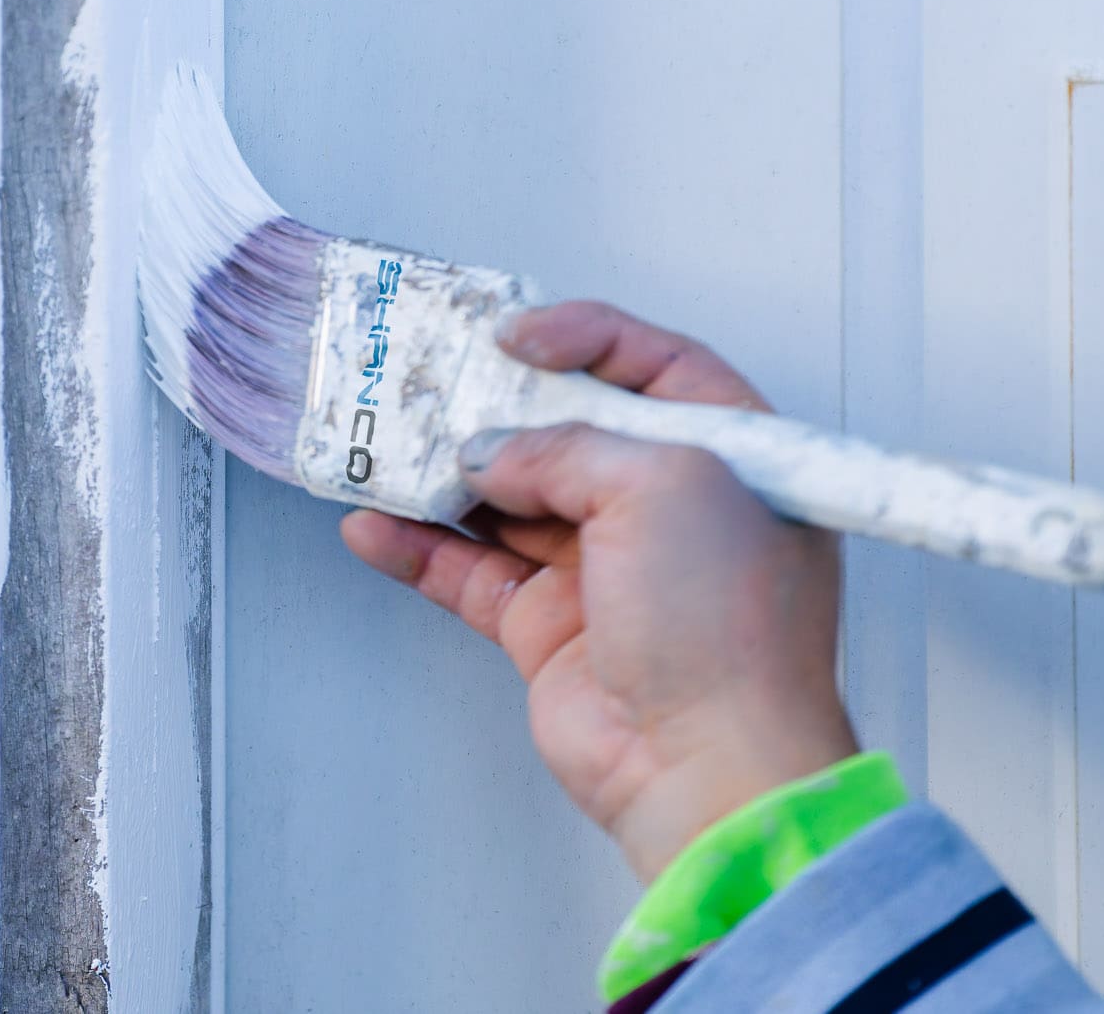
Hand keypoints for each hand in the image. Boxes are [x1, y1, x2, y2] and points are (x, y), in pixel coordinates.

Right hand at [340, 301, 857, 880]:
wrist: (709, 765)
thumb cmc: (729, 626)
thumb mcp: (664, 482)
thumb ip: (567, 447)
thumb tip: (496, 451)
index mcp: (726, 457)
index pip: (653, 368)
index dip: (586, 338)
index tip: (516, 336)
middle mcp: (666, 509)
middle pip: (566, 431)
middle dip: (496, 407)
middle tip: (431, 378)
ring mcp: (604, 570)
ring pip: (507, 500)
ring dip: (444, 474)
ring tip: (382, 441)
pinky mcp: (549, 628)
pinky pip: (471, 572)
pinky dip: (419, 548)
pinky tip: (374, 525)